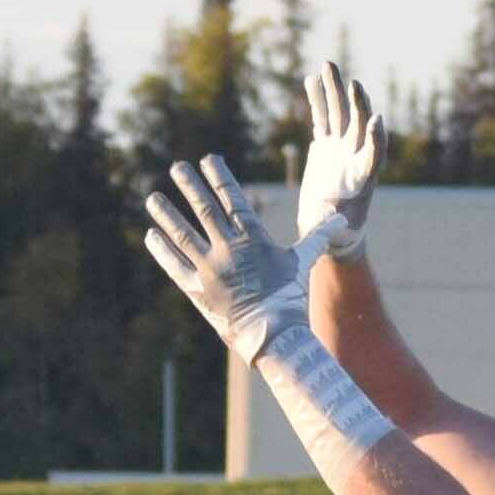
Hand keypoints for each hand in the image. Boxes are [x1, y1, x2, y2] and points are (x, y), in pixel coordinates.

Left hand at [144, 155, 346, 363]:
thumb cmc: (291, 296)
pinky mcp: (197, 290)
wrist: (276, 336)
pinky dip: (162, 251)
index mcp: (252, 238)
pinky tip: (152, 236)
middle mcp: (228, 248)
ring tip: (153, 197)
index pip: (232, 198)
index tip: (208, 159)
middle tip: (176, 167)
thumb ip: (317, 236)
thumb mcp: (303, 261)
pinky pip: (175, 267)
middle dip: (190, 186)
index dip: (219, 177)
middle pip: (204, 209)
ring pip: (183, 235)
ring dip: (167, 214)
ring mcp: (210, 269)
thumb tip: (342, 219)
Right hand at [297, 62, 386, 259]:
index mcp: (363, 178)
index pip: (374, 154)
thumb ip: (337, 226)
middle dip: (356, 103)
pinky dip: (317, 99)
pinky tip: (311, 79)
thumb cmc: (335, 233)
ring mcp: (340, 147)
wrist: (330, 225)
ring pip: (339, 112)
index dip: (376, 138)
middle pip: (358, 124)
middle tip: (354, 83)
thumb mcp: (337, 232)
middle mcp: (355, 156)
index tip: (376, 121)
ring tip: (328, 64)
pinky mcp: (325, 145)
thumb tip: (341, 229)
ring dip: (334, 89)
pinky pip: (322, 117)